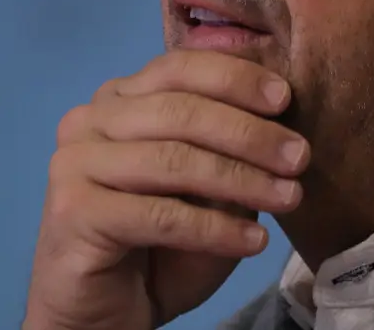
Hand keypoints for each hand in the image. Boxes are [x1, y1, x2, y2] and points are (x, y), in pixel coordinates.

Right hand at [22, 51, 310, 329]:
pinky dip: (215, 229)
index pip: (176, 68)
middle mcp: (88, 120)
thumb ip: (226, 153)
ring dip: (240, 179)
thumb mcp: (206, 193)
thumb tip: (281, 123)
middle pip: (179, 110)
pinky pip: (159, 215)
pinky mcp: (73, 210)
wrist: (104, 312)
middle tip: (300, 156)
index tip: (285, 98)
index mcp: (116, 100)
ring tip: (289, 197)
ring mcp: (74, 163)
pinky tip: (254, 242)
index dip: (233, 78)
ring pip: (172, 159)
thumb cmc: (158, 247)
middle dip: (248, 132)